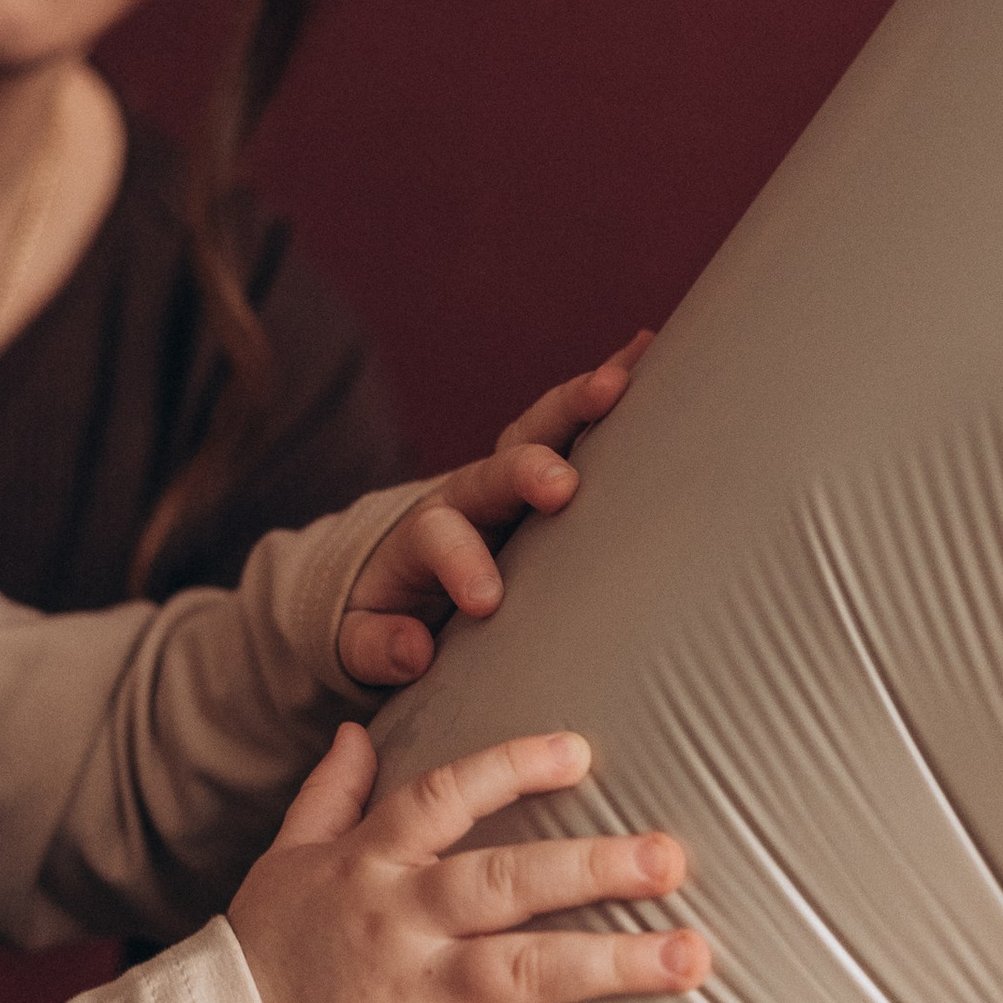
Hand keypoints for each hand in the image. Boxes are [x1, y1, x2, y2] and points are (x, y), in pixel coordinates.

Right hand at [230, 721, 705, 1002]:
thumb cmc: (255, 958)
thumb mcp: (280, 862)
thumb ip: (326, 795)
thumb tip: (357, 730)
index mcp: (369, 862)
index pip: (444, 795)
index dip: (511, 767)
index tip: (580, 752)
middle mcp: (397, 921)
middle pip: (507, 881)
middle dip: (595, 865)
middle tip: (673, 859)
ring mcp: (409, 997)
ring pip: (523, 970)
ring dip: (612, 963)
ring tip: (691, 958)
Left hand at [341, 336, 651, 689]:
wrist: (394, 575)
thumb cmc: (385, 617)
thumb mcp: (358, 638)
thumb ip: (375, 645)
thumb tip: (413, 651)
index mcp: (421, 536)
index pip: (440, 538)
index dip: (462, 563)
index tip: (487, 601)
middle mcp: (468, 495)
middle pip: (495, 468)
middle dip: (527, 471)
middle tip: (560, 487)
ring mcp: (510, 478)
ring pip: (541, 431)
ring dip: (577, 406)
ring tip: (621, 382)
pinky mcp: (547, 473)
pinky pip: (575, 425)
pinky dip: (604, 391)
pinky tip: (644, 351)